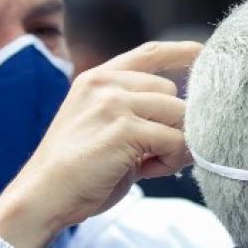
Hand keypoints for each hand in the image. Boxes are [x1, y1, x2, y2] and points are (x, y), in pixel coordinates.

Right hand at [0, 41, 201, 247]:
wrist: (44, 195)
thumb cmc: (76, 172)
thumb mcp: (101, 127)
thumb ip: (135, 114)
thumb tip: (185, 120)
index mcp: (98, 79)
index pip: (148, 53)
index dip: (180, 52)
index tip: (203, 52)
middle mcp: (106, 85)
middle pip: (171, 91)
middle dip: (173, 124)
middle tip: (155, 155)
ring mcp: (114, 104)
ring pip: (178, 113)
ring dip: (176, 144)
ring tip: (152, 164)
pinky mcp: (125, 130)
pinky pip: (175, 140)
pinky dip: (172, 160)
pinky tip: (150, 171)